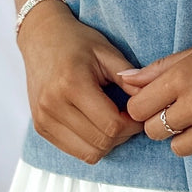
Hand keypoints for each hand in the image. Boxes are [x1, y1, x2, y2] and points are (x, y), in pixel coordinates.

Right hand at [17, 2, 144, 164]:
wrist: (41, 38)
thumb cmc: (77, 41)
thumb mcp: (108, 53)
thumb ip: (130, 79)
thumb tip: (150, 100)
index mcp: (72, 84)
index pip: (112, 125)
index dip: (133, 125)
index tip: (138, 113)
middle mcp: (53, 105)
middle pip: (102, 142)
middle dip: (123, 135)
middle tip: (128, 118)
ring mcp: (43, 119)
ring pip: (89, 153)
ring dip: (108, 143)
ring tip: (113, 121)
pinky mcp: (40, 128)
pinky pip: (74, 151)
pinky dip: (91, 144)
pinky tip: (96, 125)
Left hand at [115, 21, 191, 163]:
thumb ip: (158, 70)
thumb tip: (124, 80)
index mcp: (183, 78)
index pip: (138, 109)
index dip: (143, 108)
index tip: (155, 104)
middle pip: (154, 132)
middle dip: (161, 124)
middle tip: (179, 112)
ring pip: (179, 149)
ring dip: (185, 137)